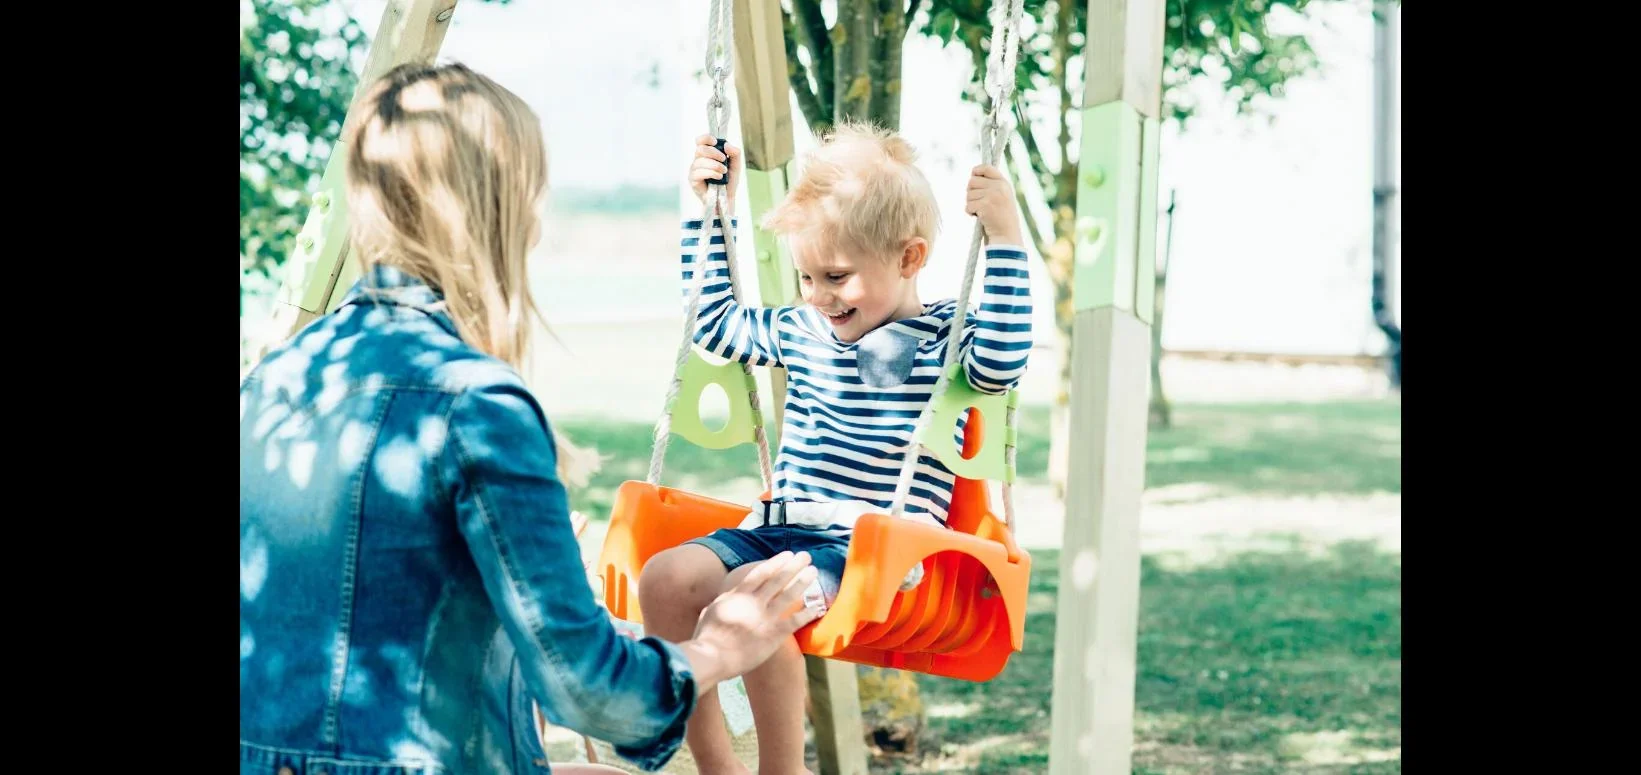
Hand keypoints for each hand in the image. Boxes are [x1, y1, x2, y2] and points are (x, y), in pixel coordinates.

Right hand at [678, 551, 821, 693]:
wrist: (712, 657)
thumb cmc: (706, 637)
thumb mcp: (710, 611)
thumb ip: (723, 601)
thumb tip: (727, 597)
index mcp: (738, 595)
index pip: (761, 573)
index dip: (776, 562)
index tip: (787, 555)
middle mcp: (755, 602)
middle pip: (778, 579)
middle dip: (794, 566)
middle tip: (806, 556)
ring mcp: (766, 617)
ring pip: (789, 595)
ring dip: (803, 581)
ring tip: (814, 571)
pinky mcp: (774, 634)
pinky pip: (795, 621)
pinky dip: (808, 613)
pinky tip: (819, 607)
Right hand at [689, 135, 741, 213]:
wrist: (726, 198)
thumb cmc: (729, 181)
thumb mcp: (736, 165)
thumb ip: (735, 153)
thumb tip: (726, 144)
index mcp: (707, 154)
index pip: (700, 141)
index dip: (706, 138)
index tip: (716, 142)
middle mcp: (698, 160)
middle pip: (700, 149)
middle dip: (714, 153)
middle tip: (724, 160)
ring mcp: (694, 170)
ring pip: (700, 161)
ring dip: (715, 165)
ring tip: (723, 172)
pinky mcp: (692, 180)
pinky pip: (699, 172)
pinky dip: (711, 173)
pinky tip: (718, 177)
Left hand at [965, 164, 1022, 246]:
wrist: (1006, 235)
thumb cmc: (1001, 217)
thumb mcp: (1002, 196)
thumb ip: (991, 185)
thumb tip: (972, 175)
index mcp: (1004, 183)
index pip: (986, 167)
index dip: (976, 171)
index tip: (973, 176)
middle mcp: (999, 187)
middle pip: (972, 181)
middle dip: (971, 192)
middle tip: (978, 202)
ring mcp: (992, 195)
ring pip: (968, 194)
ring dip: (971, 204)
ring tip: (981, 211)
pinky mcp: (985, 205)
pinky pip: (968, 205)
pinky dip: (970, 212)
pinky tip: (979, 217)